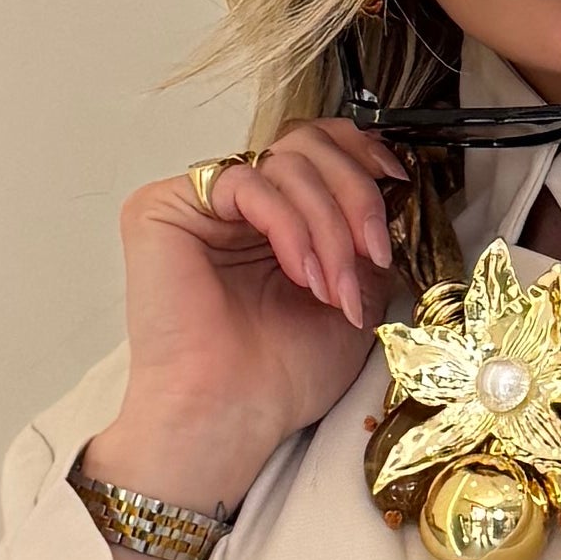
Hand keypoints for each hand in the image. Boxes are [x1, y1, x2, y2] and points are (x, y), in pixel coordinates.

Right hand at [89, 121, 406, 527]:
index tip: (398, 183)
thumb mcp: (355, 293)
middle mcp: (234, 204)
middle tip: (372, 253)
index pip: (318, 147)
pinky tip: (301, 273)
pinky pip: (246, 182)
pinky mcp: (162, 209)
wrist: (233, 416)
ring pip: (285, 163)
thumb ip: (365, 237)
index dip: (362, 155)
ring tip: (334, 288)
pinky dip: (290, 226)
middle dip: (355, 195)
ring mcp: (198, 204)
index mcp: (274, 218)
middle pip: (307, 143)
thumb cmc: (280, 375)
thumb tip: (393, 192)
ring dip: (329, 226)